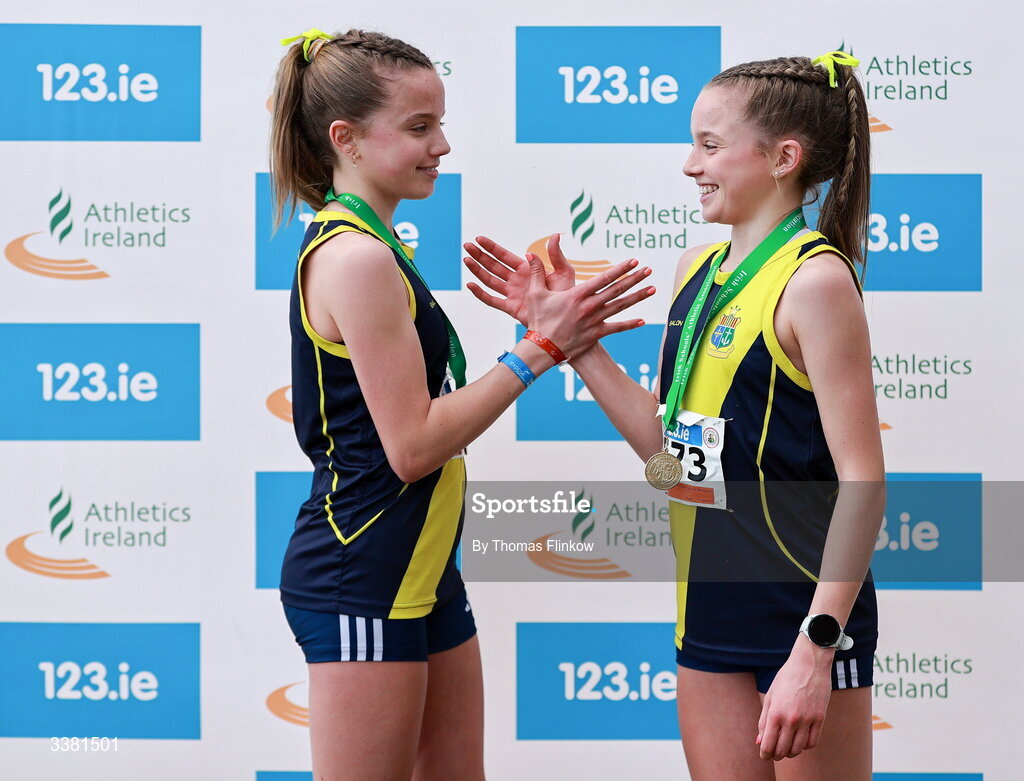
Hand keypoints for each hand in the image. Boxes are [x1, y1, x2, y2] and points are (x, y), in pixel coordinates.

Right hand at [464, 234, 576, 324]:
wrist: (567, 318)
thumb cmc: (568, 296)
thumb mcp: (564, 272)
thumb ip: (556, 256)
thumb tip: (553, 236)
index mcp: (526, 270)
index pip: (504, 256)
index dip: (491, 247)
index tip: (479, 239)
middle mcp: (516, 280)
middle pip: (493, 266)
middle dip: (480, 256)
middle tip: (466, 245)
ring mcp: (512, 294)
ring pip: (490, 280)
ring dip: (477, 270)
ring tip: (466, 260)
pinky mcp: (511, 308)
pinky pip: (492, 300)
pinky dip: (481, 294)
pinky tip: (471, 284)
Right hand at [523, 252, 653, 358]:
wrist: (542, 349)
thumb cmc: (538, 321)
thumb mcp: (535, 294)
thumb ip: (536, 272)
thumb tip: (530, 253)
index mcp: (577, 295)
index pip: (604, 278)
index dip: (620, 268)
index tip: (633, 261)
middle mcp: (589, 306)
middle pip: (617, 289)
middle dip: (634, 278)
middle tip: (648, 270)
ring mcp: (595, 321)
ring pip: (621, 306)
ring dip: (638, 297)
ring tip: (653, 288)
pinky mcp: (596, 334)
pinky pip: (616, 328)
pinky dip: (630, 324)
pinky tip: (642, 320)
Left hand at [756, 640, 832, 760]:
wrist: (809, 664)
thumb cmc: (786, 678)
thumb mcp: (771, 696)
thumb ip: (764, 720)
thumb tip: (759, 742)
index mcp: (775, 713)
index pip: (768, 745)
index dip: (765, 754)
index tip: (764, 755)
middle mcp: (791, 719)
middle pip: (783, 750)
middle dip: (776, 755)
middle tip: (774, 753)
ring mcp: (807, 720)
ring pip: (798, 749)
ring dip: (790, 752)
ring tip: (786, 747)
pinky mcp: (820, 719)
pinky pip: (812, 742)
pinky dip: (805, 746)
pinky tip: (800, 740)